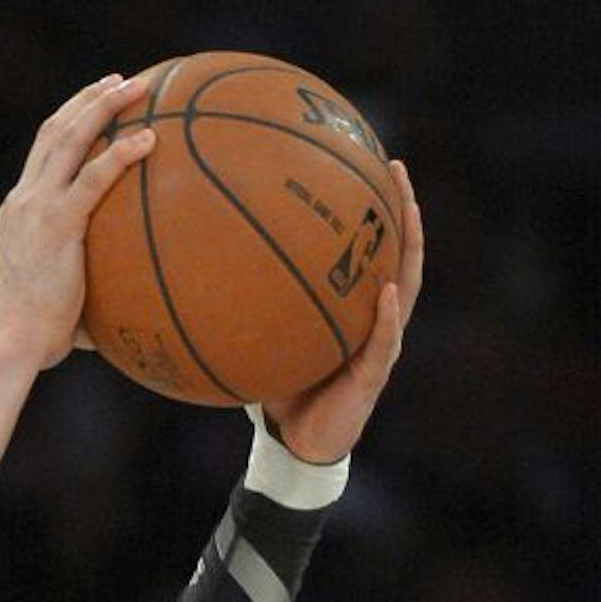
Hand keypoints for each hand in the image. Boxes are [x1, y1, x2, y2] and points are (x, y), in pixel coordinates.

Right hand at [0, 74, 157, 368]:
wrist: (9, 341)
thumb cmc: (35, 336)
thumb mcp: (60, 296)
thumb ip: (90, 282)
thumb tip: (132, 299)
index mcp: (19, 210)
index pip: (42, 152)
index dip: (69, 120)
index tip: (95, 103)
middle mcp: (24, 199)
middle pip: (54, 130)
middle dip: (88, 99)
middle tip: (121, 81)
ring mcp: (37, 207)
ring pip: (69, 138)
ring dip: (104, 107)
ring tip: (139, 87)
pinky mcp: (56, 223)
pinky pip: (93, 177)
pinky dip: (121, 153)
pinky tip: (151, 140)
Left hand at [261, 159, 423, 461]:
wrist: (297, 444)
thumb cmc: (279, 387)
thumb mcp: (259, 339)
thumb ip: (241, 305)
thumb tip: (191, 265)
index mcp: (351, 305)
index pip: (366, 246)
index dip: (369, 205)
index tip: (362, 157)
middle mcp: (373, 316)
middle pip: (398, 252)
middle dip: (400, 209)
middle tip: (395, 166)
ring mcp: (381, 343)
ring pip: (405, 287)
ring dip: (409, 251)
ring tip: (409, 214)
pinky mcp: (374, 375)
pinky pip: (385, 341)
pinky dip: (387, 317)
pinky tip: (387, 293)